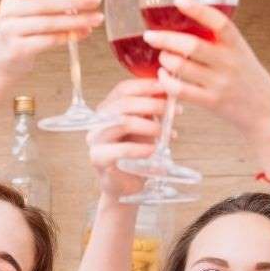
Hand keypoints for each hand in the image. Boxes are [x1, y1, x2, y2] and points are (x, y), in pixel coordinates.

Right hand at [0, 0, 103, 80]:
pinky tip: (83, 32)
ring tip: (96, 18)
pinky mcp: (19, 49)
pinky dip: (69, 36)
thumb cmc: (20, 27)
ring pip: (49, 23)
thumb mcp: (24, 7)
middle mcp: (8, 9)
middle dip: (73, 0)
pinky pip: (49, 41)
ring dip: (77, 21)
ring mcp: (12, 30)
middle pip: (43, 3)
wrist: (2, 57)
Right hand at [86, 79, 166, 198]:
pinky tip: (154, 150)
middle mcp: (98, 121)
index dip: (145, 85)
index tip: (166, 87)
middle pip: (123, 103)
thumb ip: (152, 111)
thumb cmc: (136, 154)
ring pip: (122, 123)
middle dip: (152, 104)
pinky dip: (141, 149)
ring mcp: (95, 140)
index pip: (123, 89)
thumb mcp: (146, 128)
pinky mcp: (98, 159)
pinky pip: (121, 150)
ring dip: (149, 125)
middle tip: (174, 110)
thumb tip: (169, 92)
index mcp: (108, 110)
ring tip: (166, 132)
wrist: (126, 184)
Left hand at [141, 0, 269, 143]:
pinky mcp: (212, 102)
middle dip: (166, 39)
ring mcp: (220, 83)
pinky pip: (181, 90)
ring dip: (165, 60)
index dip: (197, 9)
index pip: (218, 22)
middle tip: (150, 35)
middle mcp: (229, 62)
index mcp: (237, 45)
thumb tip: (192, 23)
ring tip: (162, 57)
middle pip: (192, 45)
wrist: (267, 114)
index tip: (178, 1)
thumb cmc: (251, 82)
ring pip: (182, 66)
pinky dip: (167, 82)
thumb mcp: (242, 55)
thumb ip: (222, 42)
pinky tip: (163, 77)